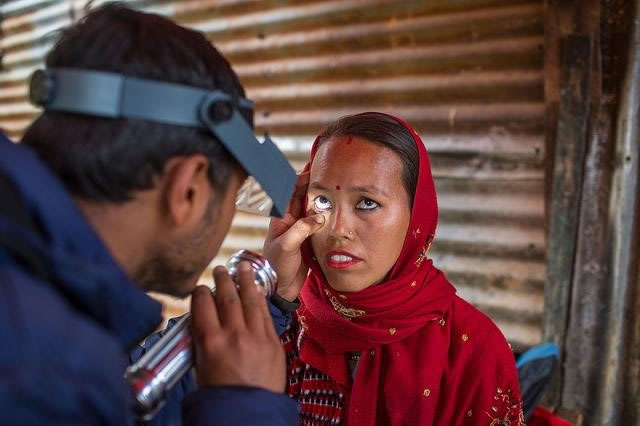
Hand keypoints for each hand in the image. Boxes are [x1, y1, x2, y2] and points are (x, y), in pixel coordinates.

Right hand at [190, 262, 284, 391]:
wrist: (248, 415)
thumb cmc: (220, 396)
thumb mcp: (201, 367)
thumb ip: (203, 341)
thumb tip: (204, 322)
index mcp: (210, 342)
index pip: (203, 304)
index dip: (201, 292)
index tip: (201, 288)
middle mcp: (234, 335)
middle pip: (227, 297)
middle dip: (223, 280)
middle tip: (221, 270)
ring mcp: (256, 337)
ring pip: (250, 301)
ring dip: (246, 281)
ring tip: (243, 268)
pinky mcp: (274, 343)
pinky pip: (266, 315)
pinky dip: (260, 301)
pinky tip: (258, 291)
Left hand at [262, 172, 325, 300]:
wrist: (280, 288)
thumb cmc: (276, 266)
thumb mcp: (286, 245)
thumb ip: (302, 229)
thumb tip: (319, 216)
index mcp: (280, 218)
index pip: (289, 192)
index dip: (299, 179)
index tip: (312, 169)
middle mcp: (290, 220)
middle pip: (303, 197)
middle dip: (314, 185)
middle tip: (329, 174)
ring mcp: (300, 229)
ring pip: (313, 209)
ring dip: (322, 200)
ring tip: (335, 187)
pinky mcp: (310, 239)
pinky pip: (320, 224)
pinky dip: (327, 216)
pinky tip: (337, 210)